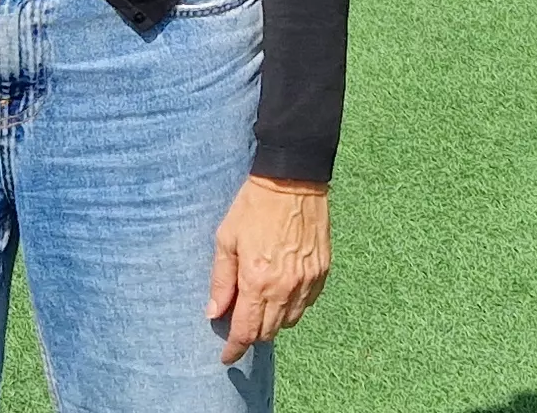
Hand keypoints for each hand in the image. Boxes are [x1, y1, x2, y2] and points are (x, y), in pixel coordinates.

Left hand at [206, 176, 329, 364]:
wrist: (293, 179)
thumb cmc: (254, 207)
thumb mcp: (226, 240)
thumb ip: (221, 281)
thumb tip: (214, 312)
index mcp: (257, 280)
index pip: (246, 330)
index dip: (234, 348)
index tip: (226, 357)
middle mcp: (285, 287)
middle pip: (269, 331)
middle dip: (252, 334)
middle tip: (240, 324)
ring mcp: (307, 280)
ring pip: (290, 321)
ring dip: (273, 322)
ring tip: (261, 306)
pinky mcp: (322, 271)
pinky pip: (307, 304)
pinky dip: (293, 307)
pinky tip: (282, 293)